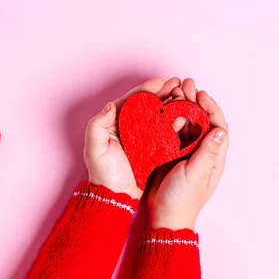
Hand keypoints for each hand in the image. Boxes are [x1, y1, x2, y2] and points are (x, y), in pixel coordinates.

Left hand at [84, 77, 181, 198]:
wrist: (116, 196)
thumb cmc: (103, 174)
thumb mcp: (95, 149)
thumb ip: (97, 126)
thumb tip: (110, 105)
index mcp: (113, 123)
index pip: (130, 101)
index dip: (145, 90)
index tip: (160, 82)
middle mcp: (127, 127)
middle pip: (146, 105)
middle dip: (161, 93)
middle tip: (176, 84)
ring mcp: (140, 138)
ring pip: (156, 116)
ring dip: (169, 105)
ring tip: (183, 95)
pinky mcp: (151, 148)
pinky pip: (163, 132)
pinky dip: (173, 123)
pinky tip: (184, 117)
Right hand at [147, 78, 229, 230]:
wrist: (165, 217)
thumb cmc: (183, 200)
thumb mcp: (195, 175)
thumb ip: (207, 153)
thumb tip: (219, 130)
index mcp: (213, 158)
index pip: (218, 127)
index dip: (211, 108)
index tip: (201, 95)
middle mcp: (202, 153)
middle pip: (203, 121)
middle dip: (196, 101)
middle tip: (186, 84)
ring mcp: (187, 153)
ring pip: (188, 124)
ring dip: (183, 107)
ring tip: (174, 91)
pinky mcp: (172, 154)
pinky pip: (173, 132)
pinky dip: (170, 119)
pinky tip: (163, 109)